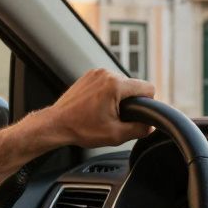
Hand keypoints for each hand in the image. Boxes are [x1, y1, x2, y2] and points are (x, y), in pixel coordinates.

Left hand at [38, 69, 154, 147]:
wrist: (56, 125)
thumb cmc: (81, 129)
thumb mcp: (116, 135)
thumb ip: (139, 129)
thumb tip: (150, 126)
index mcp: (115, 85)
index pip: (148, 88)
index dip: (148, 103)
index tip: (138, 114)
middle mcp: (107, 74)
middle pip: (133, 86)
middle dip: (130, 102)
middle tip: (116, 118)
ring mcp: (96, 72)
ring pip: (121, 84)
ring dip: (118, 97)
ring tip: (104, 112)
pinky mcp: (89, 75)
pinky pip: (108, 82)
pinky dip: (107, 93)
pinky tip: (97, 106)